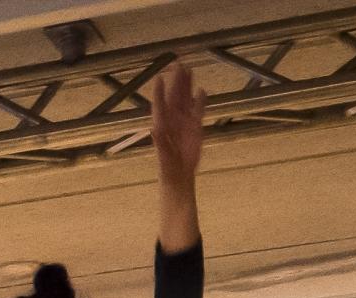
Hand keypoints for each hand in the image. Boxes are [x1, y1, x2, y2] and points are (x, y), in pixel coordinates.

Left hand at [147, 66, 205, 180]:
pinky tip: (201, 90)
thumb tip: (154, 130)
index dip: (159, 92)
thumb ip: (160, 142)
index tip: (159, 77)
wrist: (179, 175)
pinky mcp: (195, 127)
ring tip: (188, 69)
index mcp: (162, 125)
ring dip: (186, 85)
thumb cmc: (167, 168)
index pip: (159, 105)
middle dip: (176, 81)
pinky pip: (198, 110)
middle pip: (174, 97)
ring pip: (185, 99)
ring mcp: (184, 122)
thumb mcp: (163, 156)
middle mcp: (172, 120)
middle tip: (178, 64)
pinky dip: (200, 100)